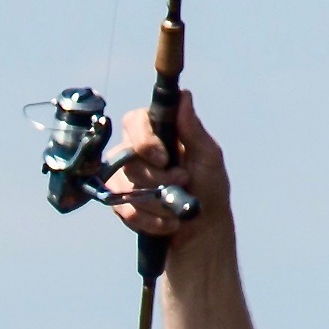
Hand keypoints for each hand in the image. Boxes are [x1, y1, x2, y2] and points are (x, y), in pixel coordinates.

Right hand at [105, 89, 228, 246]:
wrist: (201, 232)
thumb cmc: (209, 189)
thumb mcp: (208, 157)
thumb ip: (193, 129)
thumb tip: (184, 96)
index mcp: (158, 132)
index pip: (135, 121)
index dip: (144, 139)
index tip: (163, 158)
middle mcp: (137, 150)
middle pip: (128, 155)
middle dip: (156, 177)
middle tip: (181, 183)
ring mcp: (125, 176)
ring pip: (124, 183)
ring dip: (156, 200)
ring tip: (176, 207)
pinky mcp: (119, 201)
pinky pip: (122, 207)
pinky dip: (148, 218)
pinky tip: (167, 222)